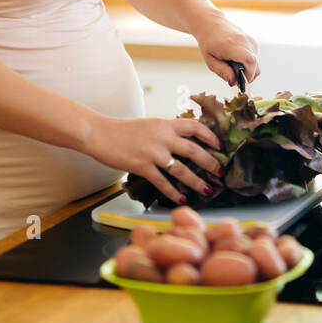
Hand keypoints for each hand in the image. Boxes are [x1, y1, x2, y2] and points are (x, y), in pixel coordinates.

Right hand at [86, 116, 224, 203]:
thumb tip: (182, 142)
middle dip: (211, 162)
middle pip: (194, 150)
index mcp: (165, 124)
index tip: (220, 145)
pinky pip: (162, 182)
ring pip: (181, 169)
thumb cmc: (122, 130)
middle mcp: (162, 137)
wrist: (99, 133)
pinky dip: (174, 192)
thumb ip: (165, 132)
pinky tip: (182, 198)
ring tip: (208, 189)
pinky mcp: (142, 166)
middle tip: (221, 171)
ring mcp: (153, 153)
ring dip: (197, 181)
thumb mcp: (149, 125)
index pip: (194, 126)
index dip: (210, 136)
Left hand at [196, 17, 259, 88]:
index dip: (248, 75)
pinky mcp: (253, 41)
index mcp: (232, 45)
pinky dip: (249, 63)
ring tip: (235, 68)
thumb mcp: (210, 60)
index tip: (240, 83)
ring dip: (248, 69)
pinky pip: (255, 57)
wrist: (211, 24)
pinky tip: (238, 61)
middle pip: (256, 65)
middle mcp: (244, 41)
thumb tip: (233, 82)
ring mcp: (250, 40)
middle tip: (236, 79)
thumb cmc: (209, 42)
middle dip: (248, 76)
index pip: (250, 62)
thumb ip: (222, 71)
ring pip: (257, 62)